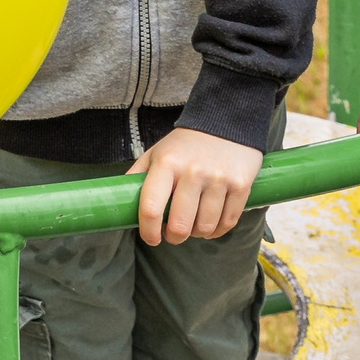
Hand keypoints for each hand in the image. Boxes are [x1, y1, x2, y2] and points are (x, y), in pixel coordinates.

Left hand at [129, 129, 263, 245]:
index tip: (151, 238)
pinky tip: (211, 224)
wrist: (226, 121)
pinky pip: (227, 223)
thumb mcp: (157, 152)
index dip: (148, 231)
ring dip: (197, 234)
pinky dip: (217, 231)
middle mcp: (192, 171)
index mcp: (166, 163)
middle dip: (174, 237)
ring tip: (194, 225)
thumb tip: (119, 201)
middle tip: (173, 234)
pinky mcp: (241, 185)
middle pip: (180, 225)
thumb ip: (138, 176)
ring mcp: (218, 179)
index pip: (151, 207)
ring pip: (205, 228)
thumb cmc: (186, 144)